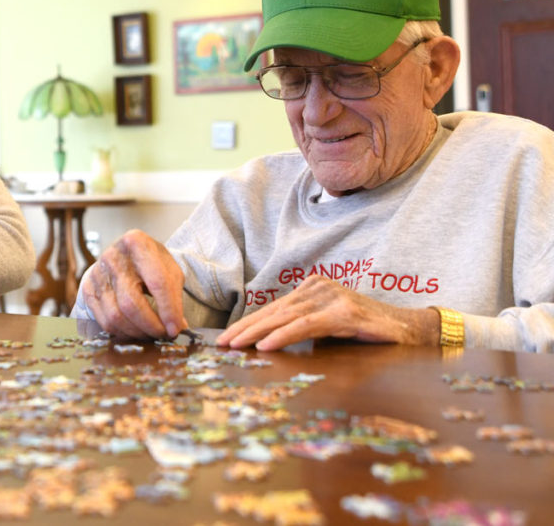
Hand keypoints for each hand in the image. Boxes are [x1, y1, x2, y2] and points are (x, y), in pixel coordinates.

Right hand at [77, 229, 187, 338]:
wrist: (124, 257)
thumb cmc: (150, 263)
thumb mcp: (169, 269)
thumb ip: (174, 296)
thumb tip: (176, 326)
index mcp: (137, 243)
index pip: (157, 282)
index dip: (169, 310)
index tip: (176, 328)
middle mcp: (112, 256)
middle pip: (131, 303)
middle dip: (151, 325)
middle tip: (164, 333)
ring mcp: (97, 273)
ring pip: (116, 316)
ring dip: (137, 332)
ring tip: (151, 332)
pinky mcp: (88, 289)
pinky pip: (104, 321)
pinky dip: (123, 332)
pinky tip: (135, 329)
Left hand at [215, 275, 438, 349]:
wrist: (410, 330)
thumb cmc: (367, 332)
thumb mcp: (328, 330)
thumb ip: (303, 330)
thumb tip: (268, 345)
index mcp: (312, 289)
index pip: (274, 308)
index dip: (249, 323)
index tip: (227, 337)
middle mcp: (318, 288)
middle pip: (274, 311)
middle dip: (246, 328)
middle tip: (222, 342)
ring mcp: (331, 297)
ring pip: (285, 317)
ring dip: (257, 332)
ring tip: (236, 344)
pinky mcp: (343, 312)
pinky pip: (306, 325)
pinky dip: (283, 336)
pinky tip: (265, 345)